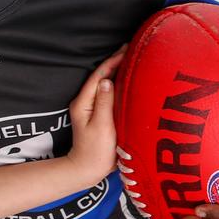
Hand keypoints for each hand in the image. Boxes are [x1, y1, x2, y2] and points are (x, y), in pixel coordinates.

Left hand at [65, 49, 123, 181]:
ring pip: (107, 84)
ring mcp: (93, 108)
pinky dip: (121, 85)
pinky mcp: (100, 115)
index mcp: (84, 102)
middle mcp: (86, 102)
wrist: (87, 170)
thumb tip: (107, 80)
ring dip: (120, 72)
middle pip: (102, 76)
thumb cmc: (95, 151)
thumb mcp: (101, 125)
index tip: (127, 49)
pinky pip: (111, 94)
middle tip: (134, 49)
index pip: (99, 75)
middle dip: (117, 62)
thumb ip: (104, 102)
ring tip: (135, 60)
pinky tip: (132, 82)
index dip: (113, 61)